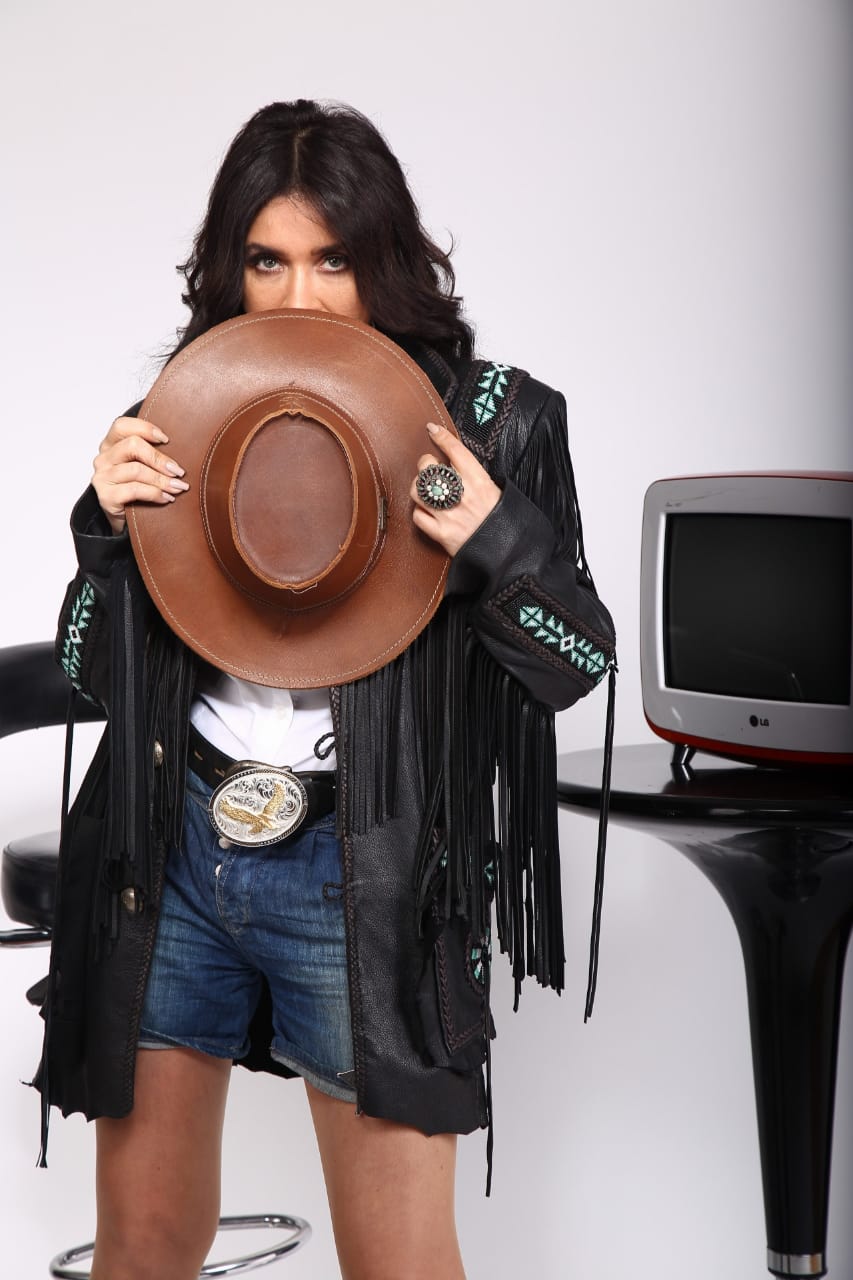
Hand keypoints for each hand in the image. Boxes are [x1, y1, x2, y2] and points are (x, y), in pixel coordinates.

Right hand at [92, 416, 188, 534]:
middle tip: (179, 471)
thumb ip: (153, 454)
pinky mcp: (106, 497)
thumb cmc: (138, 490)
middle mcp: (104, 459)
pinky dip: (155, 493)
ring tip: (178, 487)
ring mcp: (102, 478)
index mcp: (111, 445)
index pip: (122, 425)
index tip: (167, 440)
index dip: (145, 428)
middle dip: (160, 458)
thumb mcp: (144, 466)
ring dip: (162, 479)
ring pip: (136, 470)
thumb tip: (183, 448)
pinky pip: (134, 490)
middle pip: (132, 445)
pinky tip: (167, 498)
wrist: (125, 520)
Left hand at [410, 422, 500, 556]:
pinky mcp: (441, 534)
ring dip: (418, 487)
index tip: (432, 429)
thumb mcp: (500, 492)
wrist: (511, 554)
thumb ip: (478, 479)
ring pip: (417, 491)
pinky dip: (420, 512)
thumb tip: (461, 466)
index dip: (441, 437)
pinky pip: (418, 517)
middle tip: (430, 468)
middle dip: (425, 464)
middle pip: (429, 469)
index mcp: (480, 482)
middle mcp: (462, 496)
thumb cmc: (507, 523)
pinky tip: (428, 511)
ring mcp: (449, 516)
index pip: (455, 451)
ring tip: (426, 490)